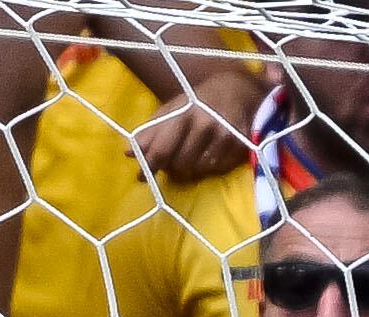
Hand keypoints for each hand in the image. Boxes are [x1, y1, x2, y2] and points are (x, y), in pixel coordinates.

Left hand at [130, 91, 246, 185]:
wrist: (236, 89)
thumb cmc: (198, 102)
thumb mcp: (172, 110)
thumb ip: (150, 131)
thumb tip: (128, 153)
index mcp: (183, 113)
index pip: (161, 149)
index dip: (150, 166)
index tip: (141, 176)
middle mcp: (204, 124)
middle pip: (180, 164)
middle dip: (174, 166)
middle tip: (175, 158)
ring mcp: (224, 135)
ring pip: (199, 169)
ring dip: (193, 166)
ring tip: (195, 152)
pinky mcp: (240, 144)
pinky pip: (218, 168)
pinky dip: (212, 165)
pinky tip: (212, 151)